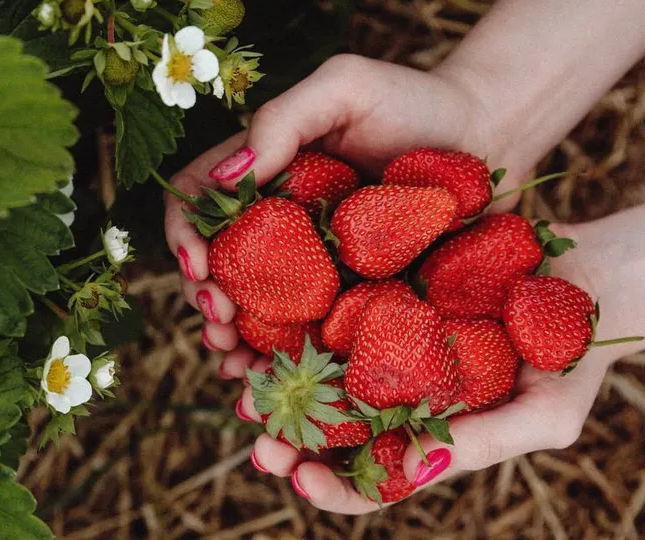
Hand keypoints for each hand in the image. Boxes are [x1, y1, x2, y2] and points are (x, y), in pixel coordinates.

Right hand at [164, 54, 522, 365]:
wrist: (491, 137)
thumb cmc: (416, 101)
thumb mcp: (343, 87)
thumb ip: (280, 120)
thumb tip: (224, 180)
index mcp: (263, 175)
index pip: (198, 201)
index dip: (185, 235)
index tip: (198, 267)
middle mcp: (278, 225)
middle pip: (218, 266)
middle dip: (205, 301)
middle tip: (217, 324)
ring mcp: (314, 267)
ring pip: (255, 311)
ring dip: (234, 344)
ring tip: (236, 368)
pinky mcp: (352, 299)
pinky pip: (312, 336)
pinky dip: (288, 362)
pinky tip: (276, 382)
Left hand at [234, 211, 644, 513]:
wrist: (590, 274)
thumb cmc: (574, 355)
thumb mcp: (543, 411)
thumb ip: (482, 444)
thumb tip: (412, 473)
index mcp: (427, 435)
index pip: (370, 480)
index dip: (331, 487)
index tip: (299, 478)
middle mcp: (395, 394)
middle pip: (327, 430)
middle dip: (286, 439)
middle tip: (256, 434)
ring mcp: (382, 344)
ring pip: (314, 372)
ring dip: (274, 382)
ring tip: (242, 377)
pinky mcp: (378, 292)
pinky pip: (326, 308)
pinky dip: (290, 316)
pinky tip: (260, 312)